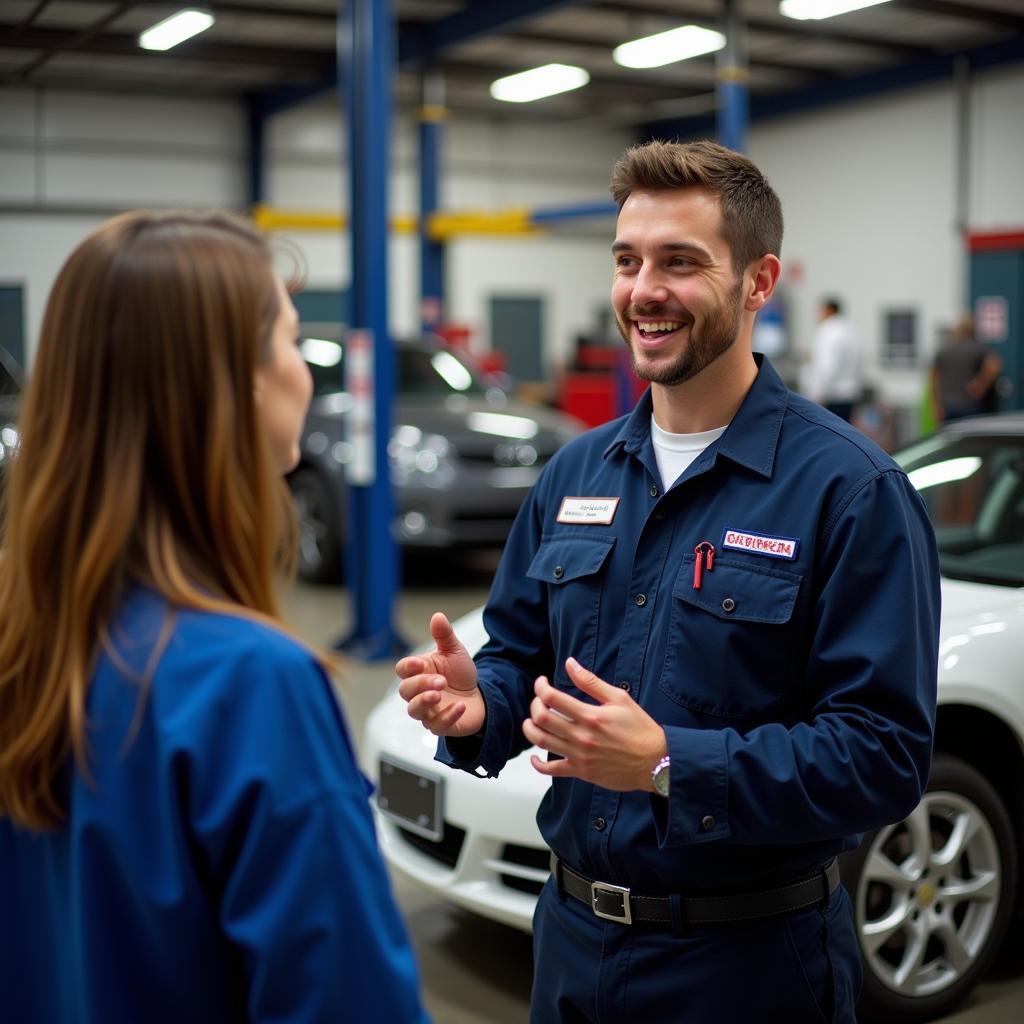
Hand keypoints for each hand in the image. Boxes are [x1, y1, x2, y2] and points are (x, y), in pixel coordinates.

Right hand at [395, 612, 485, 736]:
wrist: (479, 696)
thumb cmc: (459, 674)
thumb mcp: (455, 652)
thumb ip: (444, 636)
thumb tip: (437, 616)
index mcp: (419, 672)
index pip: (402, 670)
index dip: (407, 667)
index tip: (419, 664)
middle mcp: (418, 692)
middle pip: (405, 691)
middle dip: (420, 685)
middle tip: (440, 681)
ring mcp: (428, 710)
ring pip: (414, 711)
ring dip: (424, 702)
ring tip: (439, 694)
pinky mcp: (440, 725)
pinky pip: (436, 725)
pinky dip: (447, 716)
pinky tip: (460, 706)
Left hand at [522, 657, 666, 791]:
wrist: (655, 762)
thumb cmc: (640, 728)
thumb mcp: (619, 699)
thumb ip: (591, 681)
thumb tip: (570, 663)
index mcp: (590, 716)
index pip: (552, 698)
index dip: (541, 687)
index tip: (542, 682)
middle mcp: (581, 736)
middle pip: (541, 718)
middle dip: (534, 705)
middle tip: (539, 700)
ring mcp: (579, 756)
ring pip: (542, 742)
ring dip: (530, 729)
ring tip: (532, 721)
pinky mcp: (581, 772)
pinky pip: (552, 770)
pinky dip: (538, 764)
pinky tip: (535, 756)